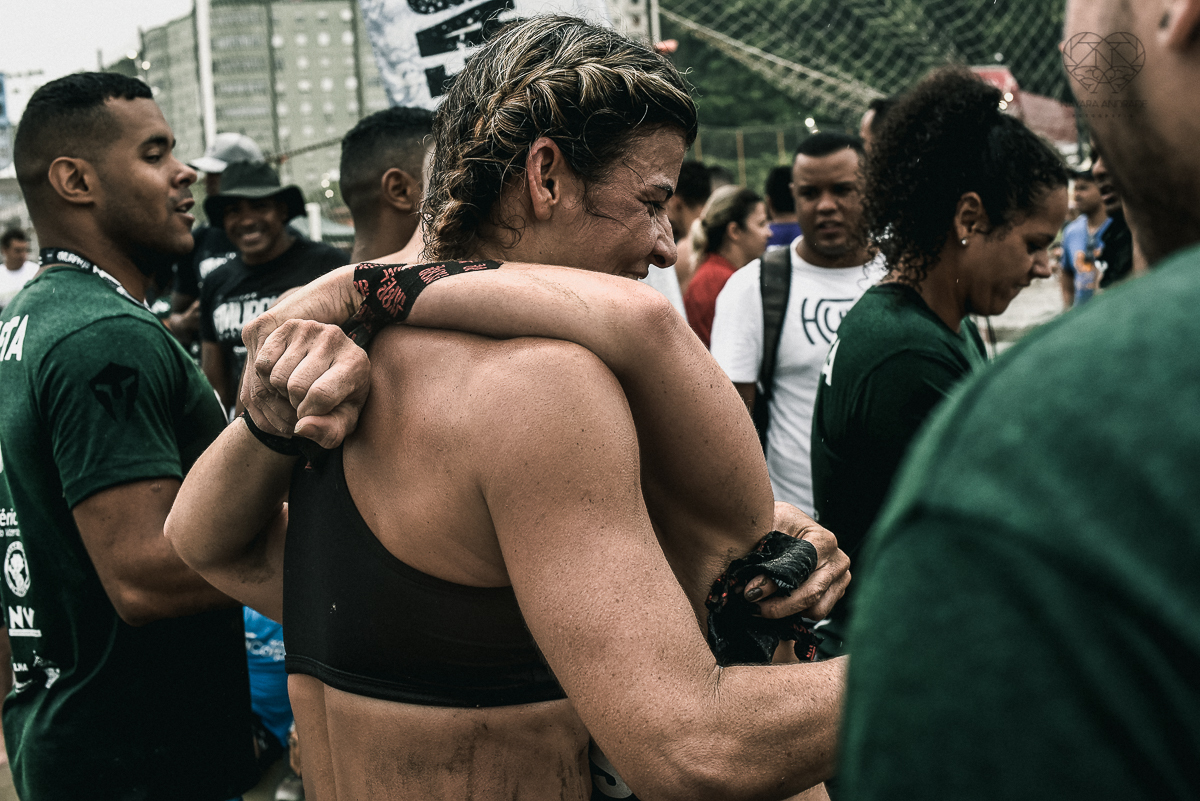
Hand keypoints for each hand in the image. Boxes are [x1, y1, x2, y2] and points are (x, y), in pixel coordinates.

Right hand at [240, 319, 370, 448]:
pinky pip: (263, 363)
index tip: (309, 416)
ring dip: (279, 394)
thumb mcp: (342, 421)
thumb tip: (301, 427)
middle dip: (294, 405)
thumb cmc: (340, 401)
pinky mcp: (288, 327)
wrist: (331, 370)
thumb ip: (328, 431)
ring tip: (294, 394)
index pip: (322, 394)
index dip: (308, 414)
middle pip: (296, 386)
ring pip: (276, 376)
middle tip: (302, 405)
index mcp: (356, 363)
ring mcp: (310, 329)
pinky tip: (282, 383)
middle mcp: (335, 339)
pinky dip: (266, 380)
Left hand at [745, 502, 849, 619]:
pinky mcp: (836, 591)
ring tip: (764, 604)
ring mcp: (840, 578)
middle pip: (810, 595)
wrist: (790, 523)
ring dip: (788, 611)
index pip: (799, 570)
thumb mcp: (768, 528)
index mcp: (823, 541)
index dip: (774, 585)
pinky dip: (796, 612)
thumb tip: (751, 589)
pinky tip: (778, 601)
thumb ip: (762, 555)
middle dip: (778, 606)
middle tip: (753, 607)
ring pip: (815, 609)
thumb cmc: (778, 522)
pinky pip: (817, 611)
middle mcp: (837, 561)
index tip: (751, 593)